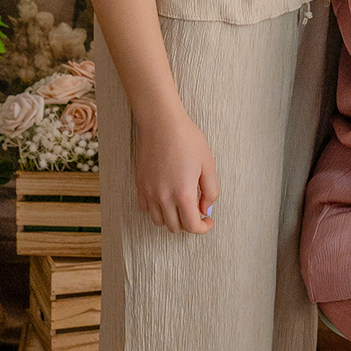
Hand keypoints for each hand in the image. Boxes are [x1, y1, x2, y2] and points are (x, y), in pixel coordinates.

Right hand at [134, 109, 218, 233]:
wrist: (162, 123)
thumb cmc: (188, 140)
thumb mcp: (208, 164)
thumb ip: (211, 191)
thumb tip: (205, 209)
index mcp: (183, 193)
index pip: (192, 226)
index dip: (203, 228)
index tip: (208, 220)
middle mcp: (163, 197)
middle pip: (175, 227)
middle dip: (189, 223)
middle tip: (197, 210)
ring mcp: (149, 192)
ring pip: (159, 221)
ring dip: (172, 219)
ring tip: (181, 205)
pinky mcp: (140, 185)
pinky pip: (145, 209)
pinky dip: (156, 210)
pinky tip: (166, 199)